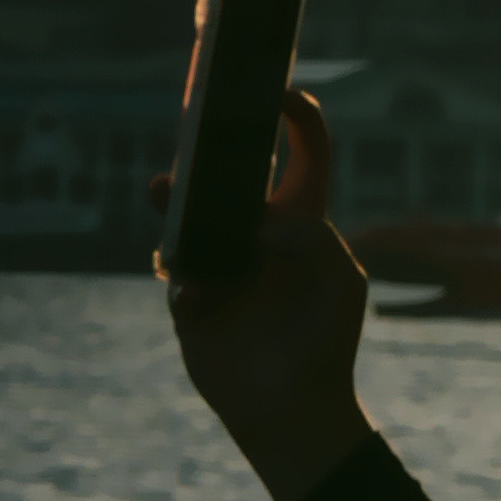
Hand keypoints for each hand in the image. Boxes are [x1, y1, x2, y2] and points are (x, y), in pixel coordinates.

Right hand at [159, 82, 370, 500]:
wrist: (290, 409)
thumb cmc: (324, 340)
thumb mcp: (337, 277)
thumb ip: (310, 237)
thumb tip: (260, 220)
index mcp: (304, 222)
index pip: (305, 157)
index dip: (298, 120)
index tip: (279, 92)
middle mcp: (259, 235)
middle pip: (231, 176)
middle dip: (212, 151)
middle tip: (195, 127)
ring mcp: (221, 264)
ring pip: (190, 216)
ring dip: (176, 200)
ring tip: (162, 189)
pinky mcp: (191, 299)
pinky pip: (176, 272)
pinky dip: (184, 278)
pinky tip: (199, 298)